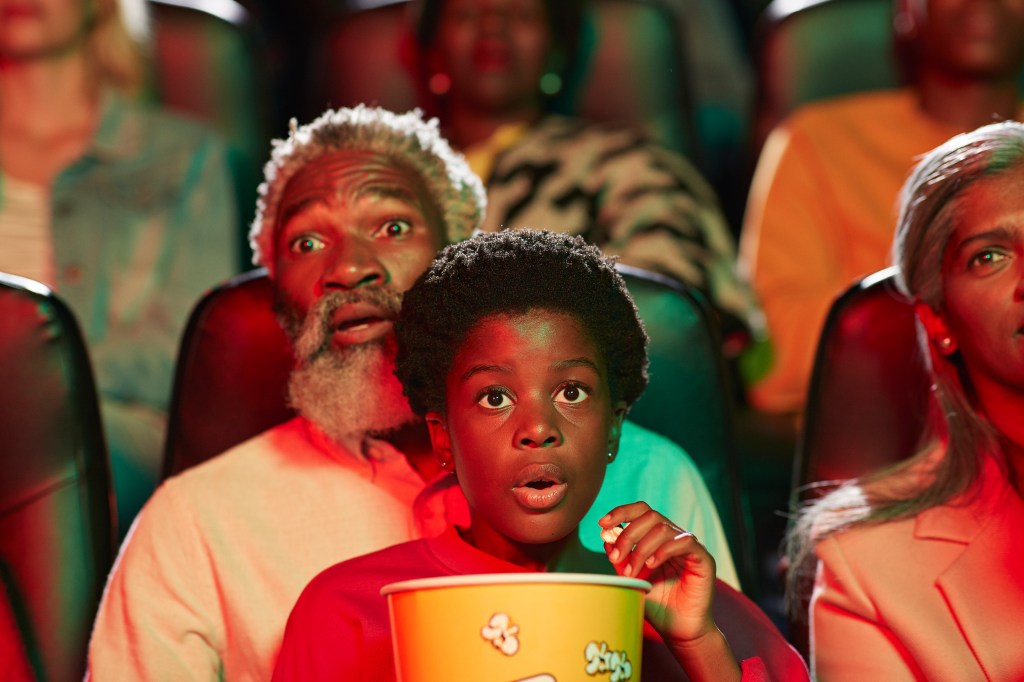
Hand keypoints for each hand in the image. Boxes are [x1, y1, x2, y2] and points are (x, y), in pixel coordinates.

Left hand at [598, 501, 716, 645]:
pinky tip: (652, 565)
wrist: (678, 629)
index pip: (641, 511)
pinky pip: (684, 542)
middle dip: (628, 535)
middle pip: (650, 516)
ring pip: (663, 529)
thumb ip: (620, 557)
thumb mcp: (630, 578)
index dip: (621, 512)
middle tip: (616, 558)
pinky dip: (663, 551)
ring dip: (641, 549)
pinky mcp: (703, 558)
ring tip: (632, 572)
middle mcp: (674, 536)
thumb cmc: (656, 604)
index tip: (602, 523)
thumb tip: (606, 535)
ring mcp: (689, 546)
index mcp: (657, 537)